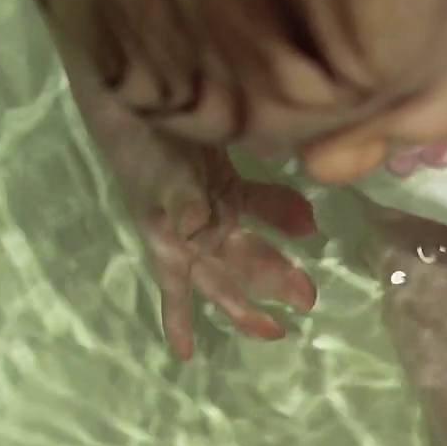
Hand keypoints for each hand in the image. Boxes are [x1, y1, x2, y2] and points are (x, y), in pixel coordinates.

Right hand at [110, 136, 318, 360]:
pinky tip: (307, 220)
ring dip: (272, 264)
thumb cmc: (144, 138)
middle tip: (281, 330)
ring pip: (242, 245)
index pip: (188, 286)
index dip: (187, 320)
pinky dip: (281, 210)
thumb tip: (196, 229)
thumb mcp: (160, 175)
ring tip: (305, 291)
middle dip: (248, 305)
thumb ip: (181, 201)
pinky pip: (254, 200)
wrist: (139, 89)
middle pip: (222, 276)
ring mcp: (207, 202)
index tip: (186, 356)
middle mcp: (189, 229)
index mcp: (170, 238)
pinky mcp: (221, 176)